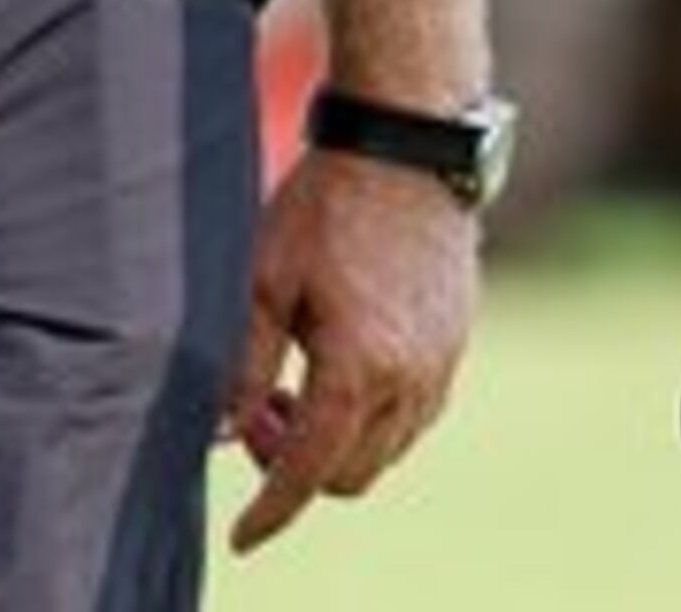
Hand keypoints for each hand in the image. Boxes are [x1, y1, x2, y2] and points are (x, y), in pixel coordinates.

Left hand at [224, 146, 480, 551]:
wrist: (406, 144)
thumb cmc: (326, 205)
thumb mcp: (264, 281)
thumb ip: (243, 367)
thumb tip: (223, 433)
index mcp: (358, 369)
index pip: (309, 474)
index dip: (272, 513)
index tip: (243, 536)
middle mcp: (410, 378)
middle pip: (350, 474)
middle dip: (300, 467)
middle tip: (263, 414)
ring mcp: (442, 362)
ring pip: (387, 449)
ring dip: (340, 441)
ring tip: (298, 384)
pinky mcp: (457, 340)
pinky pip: (416, 413)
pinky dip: (376, 415)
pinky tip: (345, 363)